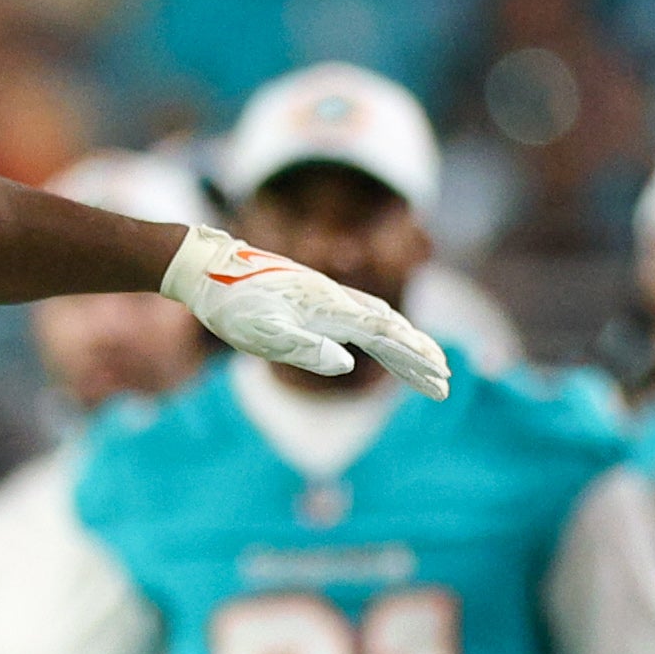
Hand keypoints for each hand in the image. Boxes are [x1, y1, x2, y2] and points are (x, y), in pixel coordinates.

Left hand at [160, 224, 449, 398]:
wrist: (209, 270)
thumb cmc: (231, 306)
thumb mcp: (261, 334)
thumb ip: (303, 348)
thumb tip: (347, 364)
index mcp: (330, 311)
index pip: (386, 336)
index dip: (414, 358)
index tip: (440, 378)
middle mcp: (337, 300)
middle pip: (393, 329)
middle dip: (421, 357)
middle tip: (446, 383)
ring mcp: (329, 297)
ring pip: (381, 321)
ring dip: (407, 344)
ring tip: (429, 365)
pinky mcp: (317, 298)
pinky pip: (362, 316)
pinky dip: (385, 331)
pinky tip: (388, 339)